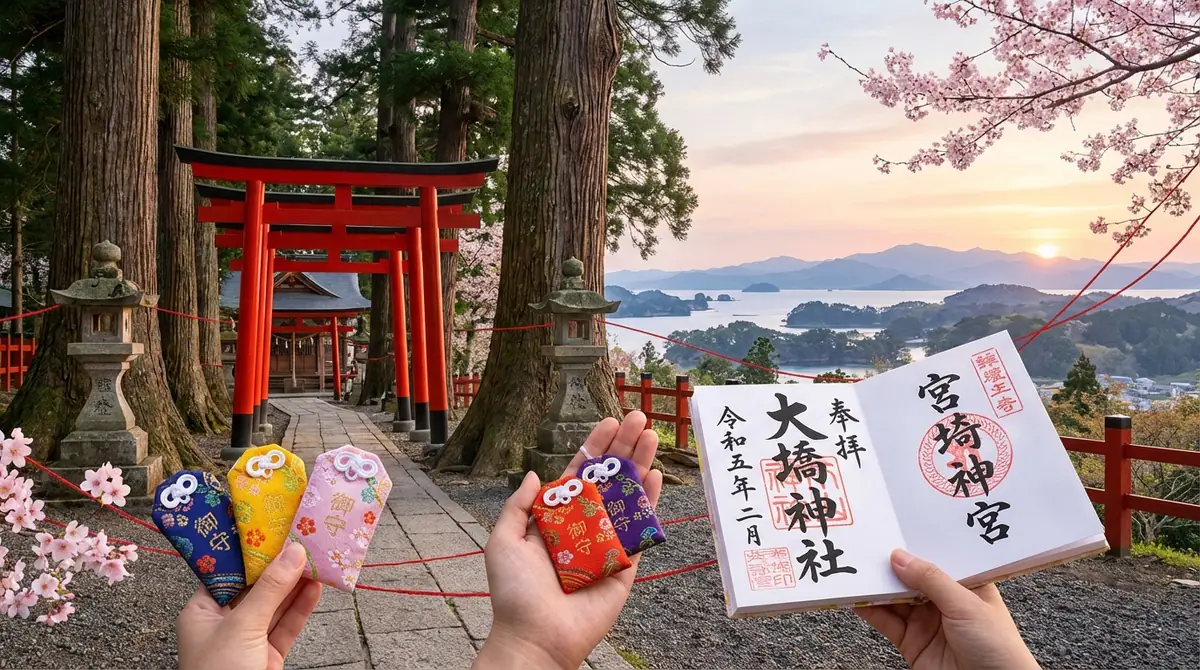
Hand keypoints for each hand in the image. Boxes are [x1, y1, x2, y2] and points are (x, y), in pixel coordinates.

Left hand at [177, 542, 322, 669]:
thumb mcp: (242, 626)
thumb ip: (270, 589)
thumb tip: (294, 552)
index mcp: (202, 611)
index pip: (229, 572)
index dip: (253, 552)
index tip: (276, 529)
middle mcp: (224, 623)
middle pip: (256, 587)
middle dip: (280, 566)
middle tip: (304, 538)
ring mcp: (248, 640)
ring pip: (276, 605)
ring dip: (296, 584)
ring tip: (318, 558)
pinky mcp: (268, 656)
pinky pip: (287, 626)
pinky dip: (302, 608)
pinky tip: (316, 589)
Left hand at [475, 411, 662, 669]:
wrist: (536, 635)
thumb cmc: (515, 592)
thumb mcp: (504, 540)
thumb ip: (519, 505)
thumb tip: (533, 473)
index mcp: (557, 518)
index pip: (579, 474)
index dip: (594, 448)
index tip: (608, 422)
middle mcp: (585, 526)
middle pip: (609, 478)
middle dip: (623, 447)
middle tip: (639, 417)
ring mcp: (608, 543)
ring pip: (628, 496)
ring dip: (640, 465)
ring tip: (651, 434)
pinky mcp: (626, 564)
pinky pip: (641, 529)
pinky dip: (649, 503)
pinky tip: (654, 475)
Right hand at [856, 549, 1038, 669]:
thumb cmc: (998, 647)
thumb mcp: (967, 605)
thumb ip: (932, 579)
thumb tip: (899, 556)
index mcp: (967, 586)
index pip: (939, 559)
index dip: (918, 545)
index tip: (894, 529)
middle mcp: (946, 602)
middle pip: (912, 578)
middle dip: (892, 564)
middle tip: (869, 546)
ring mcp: (927, 622)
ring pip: (896, 598)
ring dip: (877, 585)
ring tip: (857, 568)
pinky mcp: (912, 643)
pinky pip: (886, 622)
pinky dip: (870, 610)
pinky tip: (857, 597)